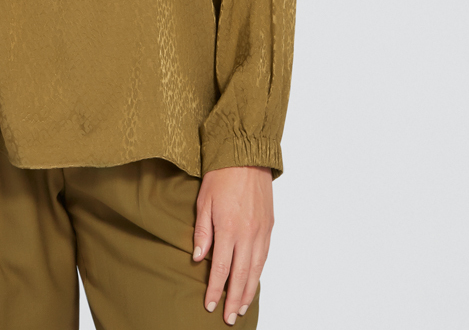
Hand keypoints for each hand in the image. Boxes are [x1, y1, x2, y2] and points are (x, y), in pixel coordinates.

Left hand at [192, 165, 273, 324]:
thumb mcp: (203, 200)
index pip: (221, 269)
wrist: (246, 155)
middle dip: (233, 299)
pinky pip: (264, 257)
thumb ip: (202, 231)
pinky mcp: (269, 226)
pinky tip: (253, 282)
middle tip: (228, 317)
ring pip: (256, 270)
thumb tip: (198, 258)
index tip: (208, 304)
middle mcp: (247, 234)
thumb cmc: (221, 174)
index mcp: (228, 228)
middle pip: (241, 276)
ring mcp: (261, 231)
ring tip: (241, 308)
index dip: (215, 289)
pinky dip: (259, 274)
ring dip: (248, 292)